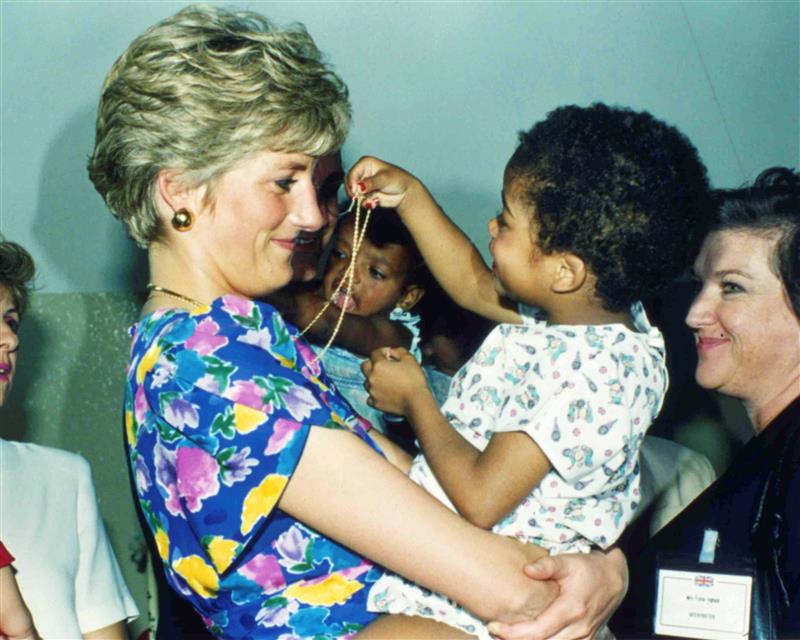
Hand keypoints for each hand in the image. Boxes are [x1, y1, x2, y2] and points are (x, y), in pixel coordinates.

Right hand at [345, 156, 420, 210]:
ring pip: (354, 194)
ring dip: (361, 199)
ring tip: (372, 200)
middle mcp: (362, 173)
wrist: (405, 192)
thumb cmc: (397, 179)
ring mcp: (363, 185)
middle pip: (350, 183)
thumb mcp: (384, 179)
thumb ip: (371, 183)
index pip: (352, 173)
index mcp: (365, 163)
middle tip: (360, 198)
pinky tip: (374, 202)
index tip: (355, 191)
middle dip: (354, 192)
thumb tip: (358, 187)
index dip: (351, 183)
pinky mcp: (365, 195)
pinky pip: (360, 201)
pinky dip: (366, 203)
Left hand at [361, 347, 427, 415]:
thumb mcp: (410, 359)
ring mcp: (372, 391)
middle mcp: (371, 377)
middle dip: (372, 364)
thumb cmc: (414, 379)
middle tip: (384, 366)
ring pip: (366, 382)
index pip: (374, 353)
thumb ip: (399, 351)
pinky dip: (374, 394)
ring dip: (373, 379)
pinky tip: (383, 393)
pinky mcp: (375, 403)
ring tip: (385, 381)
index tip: (391, 355)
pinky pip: (369, 397)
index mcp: (378, 365)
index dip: (383, 351)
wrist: (416, 401)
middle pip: (364, 366)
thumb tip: (392, 351)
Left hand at [487, 548, 627, 639]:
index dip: (513, 633)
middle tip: (493, 632)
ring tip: (506, 636)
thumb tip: (526, 570)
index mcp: (571, 609)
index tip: (494, 626)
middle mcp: (579, 628)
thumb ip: (546, 565)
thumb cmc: (588, 568)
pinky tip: (529, 637)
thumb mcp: (567, 561)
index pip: (537, 631)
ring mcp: (584, 637)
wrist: (615, 578)